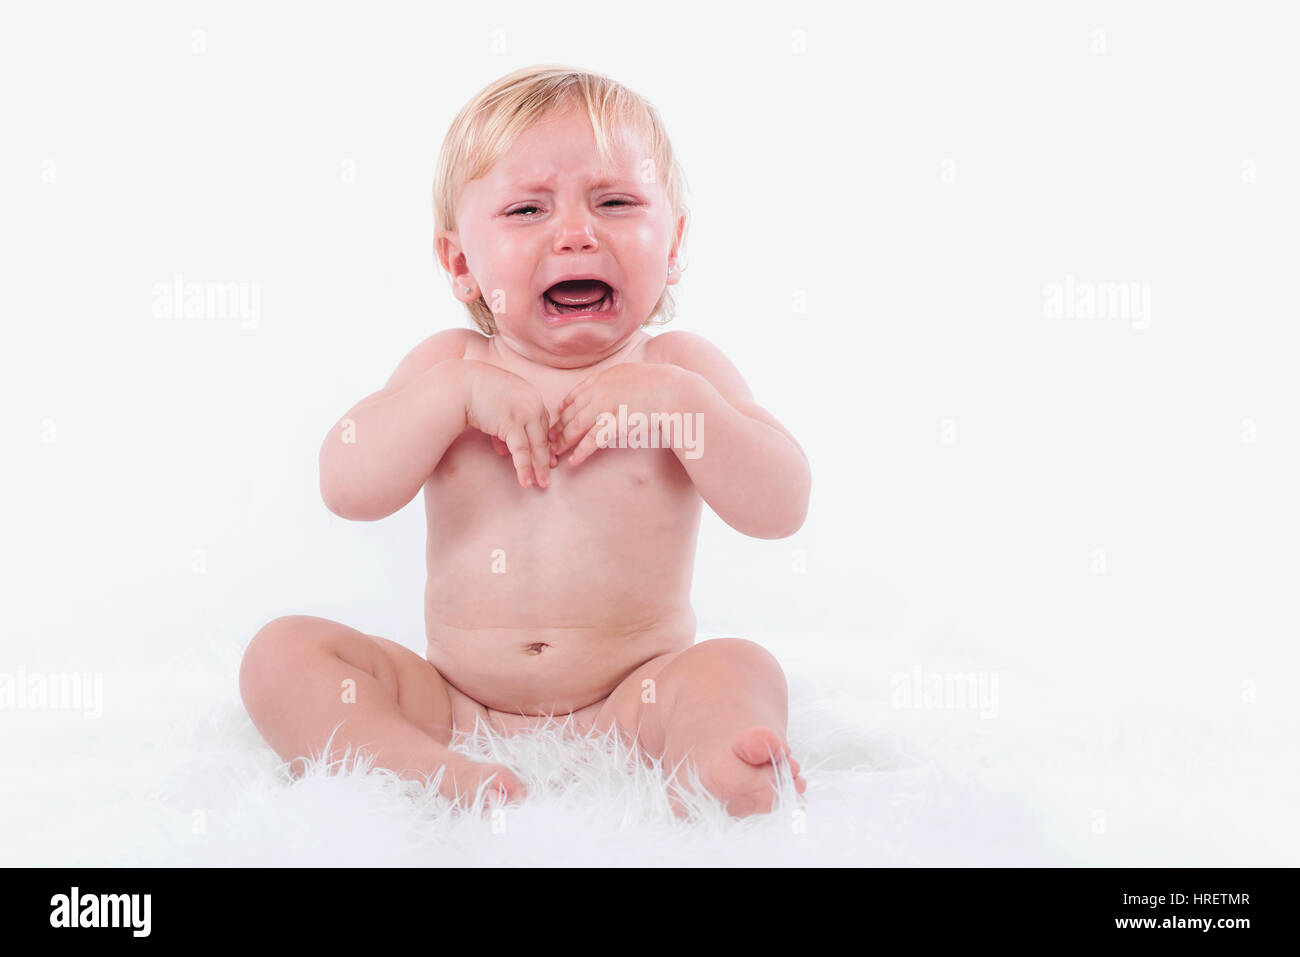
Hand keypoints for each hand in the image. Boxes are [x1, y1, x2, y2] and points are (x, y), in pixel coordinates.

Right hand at [464, 363, 557, 487]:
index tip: (548, 457)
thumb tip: (504, 450)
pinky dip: (524, 468)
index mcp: (532, 395)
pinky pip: (522, 451)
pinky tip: (526, 482)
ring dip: (540, 467)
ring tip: (542, 484)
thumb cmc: (475, 392)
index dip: (544, 442)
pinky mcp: (512, 423)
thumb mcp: (496, 406)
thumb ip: (504, 427)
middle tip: (548, 475)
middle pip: (544, 436)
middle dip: (545, 458)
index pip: (542, 423)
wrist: (461, 384)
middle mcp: (533, 403)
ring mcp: (525, 413)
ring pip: (537, 446)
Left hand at [549, 363, 686, 466]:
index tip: (557, 417)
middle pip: (572, 411)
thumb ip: (617, 381)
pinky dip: (582, 451)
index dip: (564, 408)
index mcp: (603, 378)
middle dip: (558, 427)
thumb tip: (612, 388)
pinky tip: (574, 460)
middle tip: (548, 440)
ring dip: (564, 441)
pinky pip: (593, 440)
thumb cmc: (659, 384)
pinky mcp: (616, 423)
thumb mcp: (632, 374)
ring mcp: (607, 407)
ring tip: (555, 452)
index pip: (576, 394)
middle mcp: (600, 391)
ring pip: (577, 426)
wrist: (673, 391)